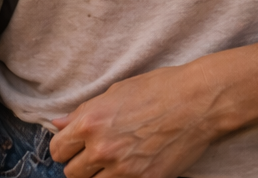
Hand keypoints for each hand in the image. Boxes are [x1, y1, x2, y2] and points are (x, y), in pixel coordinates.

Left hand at [49, 61, 222, 177]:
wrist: (199, 100)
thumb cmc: (161, 88)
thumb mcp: (118, 91)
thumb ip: (84, 111)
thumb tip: (58, 124)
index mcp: (91, 122)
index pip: (58, 150)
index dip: (66, 148)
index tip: (76, 147)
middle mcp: (102, 148)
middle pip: (72, 173)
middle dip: (83, 163)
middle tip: (100, 153)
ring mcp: (123, 168)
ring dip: (100, 175)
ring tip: (117, 161)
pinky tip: (133, 166)